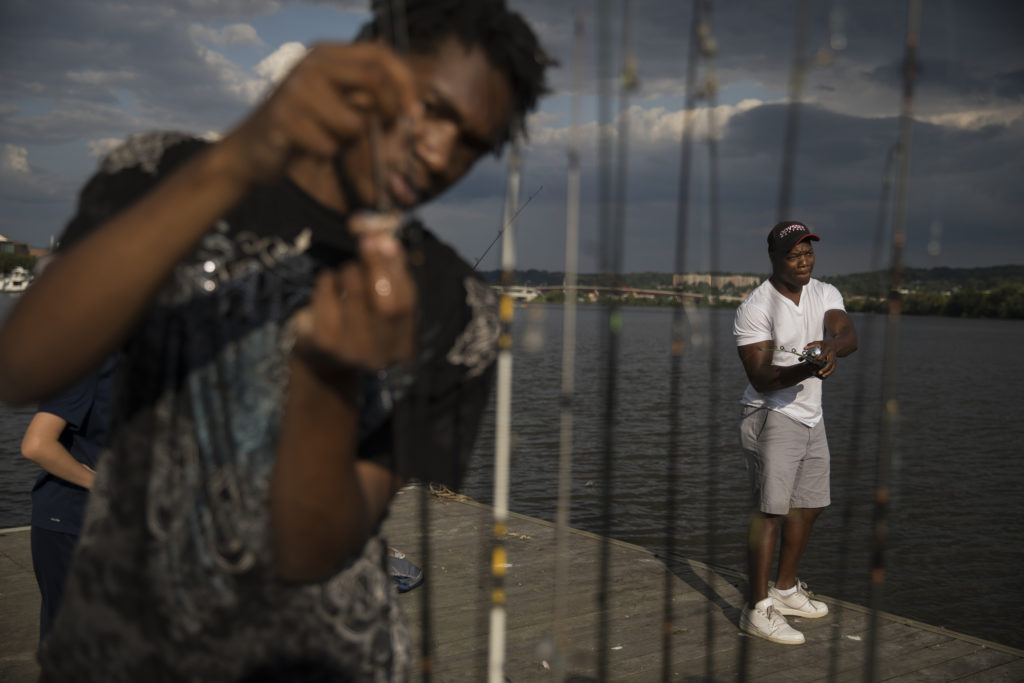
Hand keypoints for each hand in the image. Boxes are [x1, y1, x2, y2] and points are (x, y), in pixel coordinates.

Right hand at [218, 42, 419, 186]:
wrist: (250, 150)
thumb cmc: (303, 128)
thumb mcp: (335, 102)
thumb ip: (365, 95)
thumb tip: (411, 104)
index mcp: (324, 54)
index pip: (378, 54)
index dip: (404, 81)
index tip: (413, 109)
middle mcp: (309, 64)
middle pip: (373, 79)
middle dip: (390, 109)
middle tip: (388, 128)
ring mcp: (295, 90)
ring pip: (354, 122)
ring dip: (350, 140)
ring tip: (328, 137)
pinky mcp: (284, 119)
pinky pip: (329, 146)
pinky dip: (327, 154)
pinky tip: (307, 148)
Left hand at [292, 212, 416, 374]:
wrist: (320, 356)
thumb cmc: (359, 318)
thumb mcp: (380, 299)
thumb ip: (389, 270)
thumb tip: (385, 239)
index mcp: (404, 346)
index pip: (408, 303)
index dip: (398, 269)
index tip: (386, 241)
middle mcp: (382, 355)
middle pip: (388, 306)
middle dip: (378, 267)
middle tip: (367, 241)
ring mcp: (352, 352)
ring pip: (356, 296)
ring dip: (350, 272)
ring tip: (347, 271)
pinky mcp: (324, 343)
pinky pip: (327, 298)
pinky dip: (327, 281)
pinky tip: (328, 281)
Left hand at [805, 339, 836, 378]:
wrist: (834, 345)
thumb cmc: (824, 344)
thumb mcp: (818, 343)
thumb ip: (811, 345)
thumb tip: (804, 348)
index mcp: (828, 349)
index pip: (824, 354)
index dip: (820, 358)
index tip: (814, 361)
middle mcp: (832, 355)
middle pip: (830, 362)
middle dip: (825, 368)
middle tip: (819, 372)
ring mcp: (834, 359)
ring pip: (833, 367)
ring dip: (828, 372)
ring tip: (822, 376)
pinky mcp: (834, 363)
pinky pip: (833, 369)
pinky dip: (829, 373)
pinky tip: (824, 376)